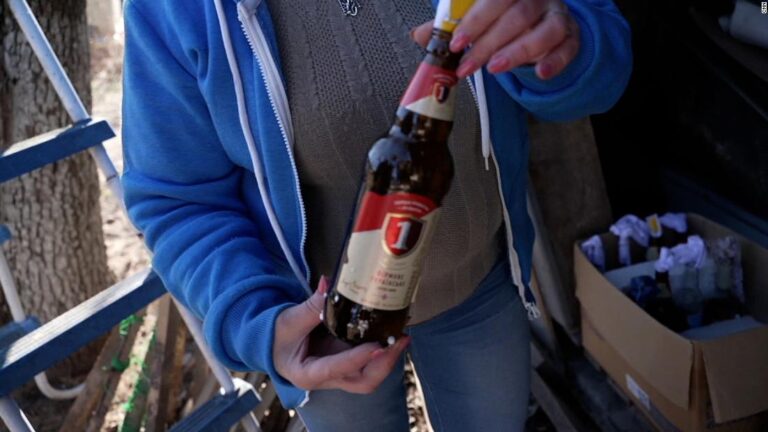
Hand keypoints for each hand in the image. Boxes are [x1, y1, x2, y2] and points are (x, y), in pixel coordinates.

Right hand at [272, 276, 410, 393]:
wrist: (272, 345)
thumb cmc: (276, 336)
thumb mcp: (289, 320)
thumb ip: (310, 306)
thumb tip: (328, 285)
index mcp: (308, 374)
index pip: (336, 370)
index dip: (358, 359)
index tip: (377, 345)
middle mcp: (328, 380)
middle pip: (362, 382)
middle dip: (384, 364)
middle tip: (400, 340)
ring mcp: (340, 373)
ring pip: (370, 376)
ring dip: (388, 359)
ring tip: (402, 336)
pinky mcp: (347, 363)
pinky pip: (369, 363)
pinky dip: (383, 351)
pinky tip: (393, 333)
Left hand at [411, 0, 579, 79]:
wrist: (541, 22)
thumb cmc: (505, 19)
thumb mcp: (478, 19)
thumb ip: (451, 27)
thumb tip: (419, 36)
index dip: (475, 19)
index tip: (456, 42)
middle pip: (518, 15)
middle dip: (489, 42)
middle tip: (468, 65)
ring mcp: (557, 15)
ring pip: (545, 30)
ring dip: (519, 51)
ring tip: (495, 69)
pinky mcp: (571, 36)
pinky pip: (569, 47)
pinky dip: (555, 61)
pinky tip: (540, 73)